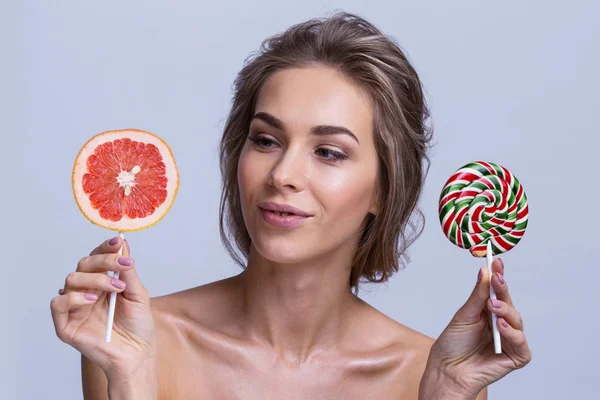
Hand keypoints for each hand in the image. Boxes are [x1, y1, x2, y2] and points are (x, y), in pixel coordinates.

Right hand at [50, 236, 155, 378]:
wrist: (137, 354)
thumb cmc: (138, 326)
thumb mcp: (138, 294)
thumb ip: (128, 272)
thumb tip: (123, 245)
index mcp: (102, 282)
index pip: (97, 258)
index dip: (106, 248)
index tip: (119, 240)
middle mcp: (86, 291)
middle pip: (84, 264)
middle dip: (104, 261)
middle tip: (123, 264)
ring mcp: (74, 307)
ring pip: (72, 279)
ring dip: (96, 279)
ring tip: (117, 288)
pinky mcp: (65, 324)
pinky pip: (58, 303)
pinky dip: (74, 297)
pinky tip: (93, 299)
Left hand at [421, 259, 531, 397]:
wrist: (447, 370)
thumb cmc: (453, 344)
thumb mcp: (464, 315)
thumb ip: (477, 296)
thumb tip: (485, 272)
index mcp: (489, 312)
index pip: (498, 292)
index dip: (499, 277)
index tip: (497, 261)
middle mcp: (501, 325)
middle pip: (509, 303)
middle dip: (503, 291)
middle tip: (497, 279)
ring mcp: (509, 340)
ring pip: (517, 321)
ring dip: (506, 311)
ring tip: (493, 307)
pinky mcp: (515, 357)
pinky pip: (520, 343)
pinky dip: (512, 334)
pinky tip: (500, 326)